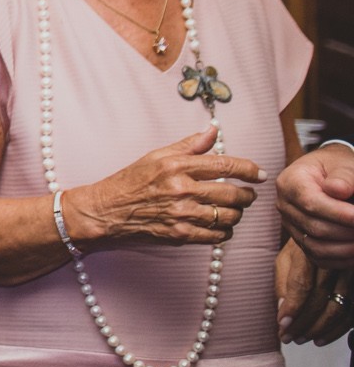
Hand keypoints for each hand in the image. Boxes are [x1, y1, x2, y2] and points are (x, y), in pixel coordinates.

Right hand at [63, 124, 260, 247]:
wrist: (106, 211)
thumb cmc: (130, 181)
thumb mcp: (156, 156)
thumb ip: (189, 145)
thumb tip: (213, 131)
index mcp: (177, 166)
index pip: (224, 164)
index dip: (248, 169)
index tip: (259, 173)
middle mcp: (182, 189)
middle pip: (233, 193)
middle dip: (247, 195)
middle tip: (247, 194)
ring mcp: (182, 214)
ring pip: (229, 216)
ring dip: (237, 213)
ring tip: (232, 209)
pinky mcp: (181, 234)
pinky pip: (217, 235)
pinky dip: (225, 231)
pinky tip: (219, 224)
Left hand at [277, 238, 353, 345]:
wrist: (329, 237)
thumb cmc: (303, 250)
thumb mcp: (287, 259)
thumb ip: (283, 283)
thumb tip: (282, 312)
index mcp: (311, 252)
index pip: (302, 284)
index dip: (292, 307)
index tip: (282, 325)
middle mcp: (335, 262)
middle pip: (320, 299)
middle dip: (302, 323)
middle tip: (288, 337)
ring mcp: (350, 274)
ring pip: (338, 308)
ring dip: (318, 329)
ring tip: (301, 339)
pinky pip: (351, 313)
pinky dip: (336, 331)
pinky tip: (320, 339)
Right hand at [278, 145, 353, 266]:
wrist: (327, 173)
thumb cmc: (336, 167)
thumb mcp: (342, 164)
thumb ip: (343, 176)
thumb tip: (338, 190)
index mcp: (289, 182)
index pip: (310, 203)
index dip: (339, 214)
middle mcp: (284, 206)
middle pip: (315, 227)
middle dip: (348, 232)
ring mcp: (291, 225)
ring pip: (316, 246)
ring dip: (346, 248)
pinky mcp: (301, 239)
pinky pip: (318, 257)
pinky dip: (341, 260)